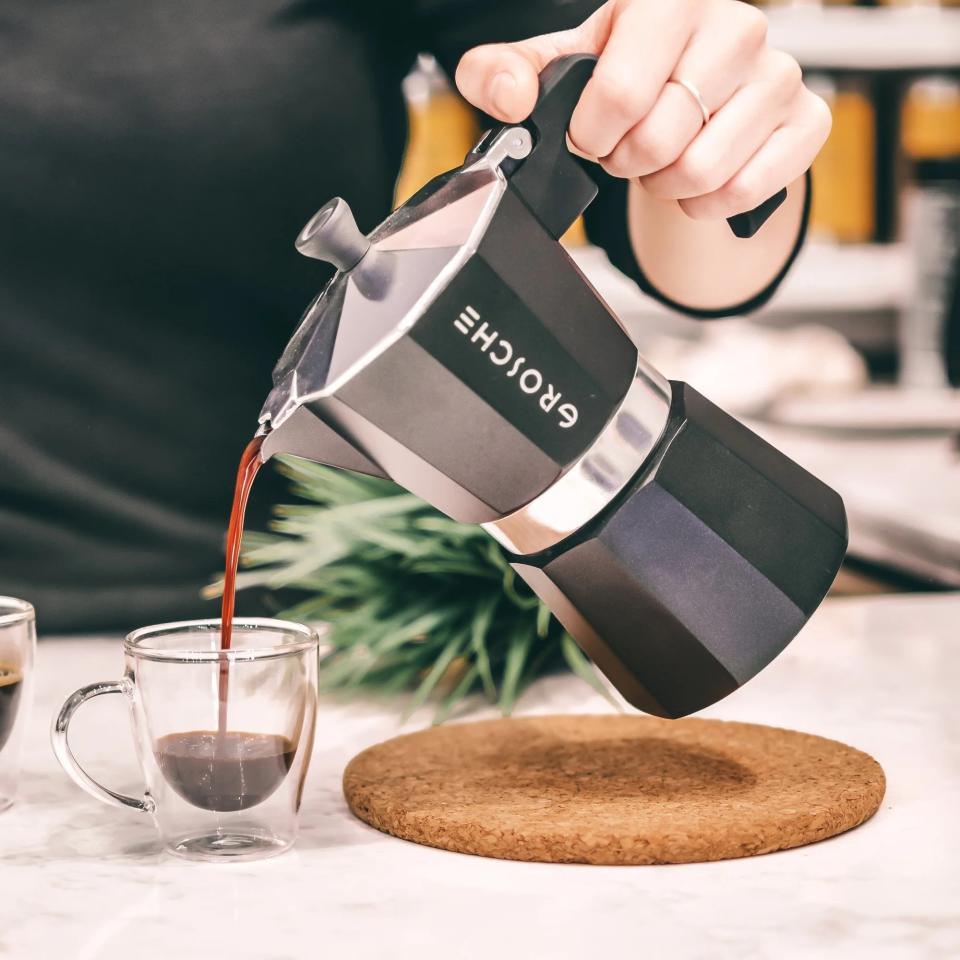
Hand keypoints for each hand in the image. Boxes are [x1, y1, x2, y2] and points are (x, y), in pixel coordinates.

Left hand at [455, 0, 829, 219]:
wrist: (700, 93)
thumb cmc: (629, 73)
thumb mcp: (562, 67)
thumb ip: (506, 73)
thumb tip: (508, 97)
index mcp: (667, 1)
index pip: (620, 94)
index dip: (594, 134)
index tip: (593, 131)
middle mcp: (734, 26)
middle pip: (659, 140)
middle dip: (629, 162)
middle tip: (629, 148)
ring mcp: (778, 73)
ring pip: (701, 172)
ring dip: (666, 185)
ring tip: (663, 160)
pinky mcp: (807, 120)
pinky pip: (746, 190)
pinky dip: (710, 203)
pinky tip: (698, 180)